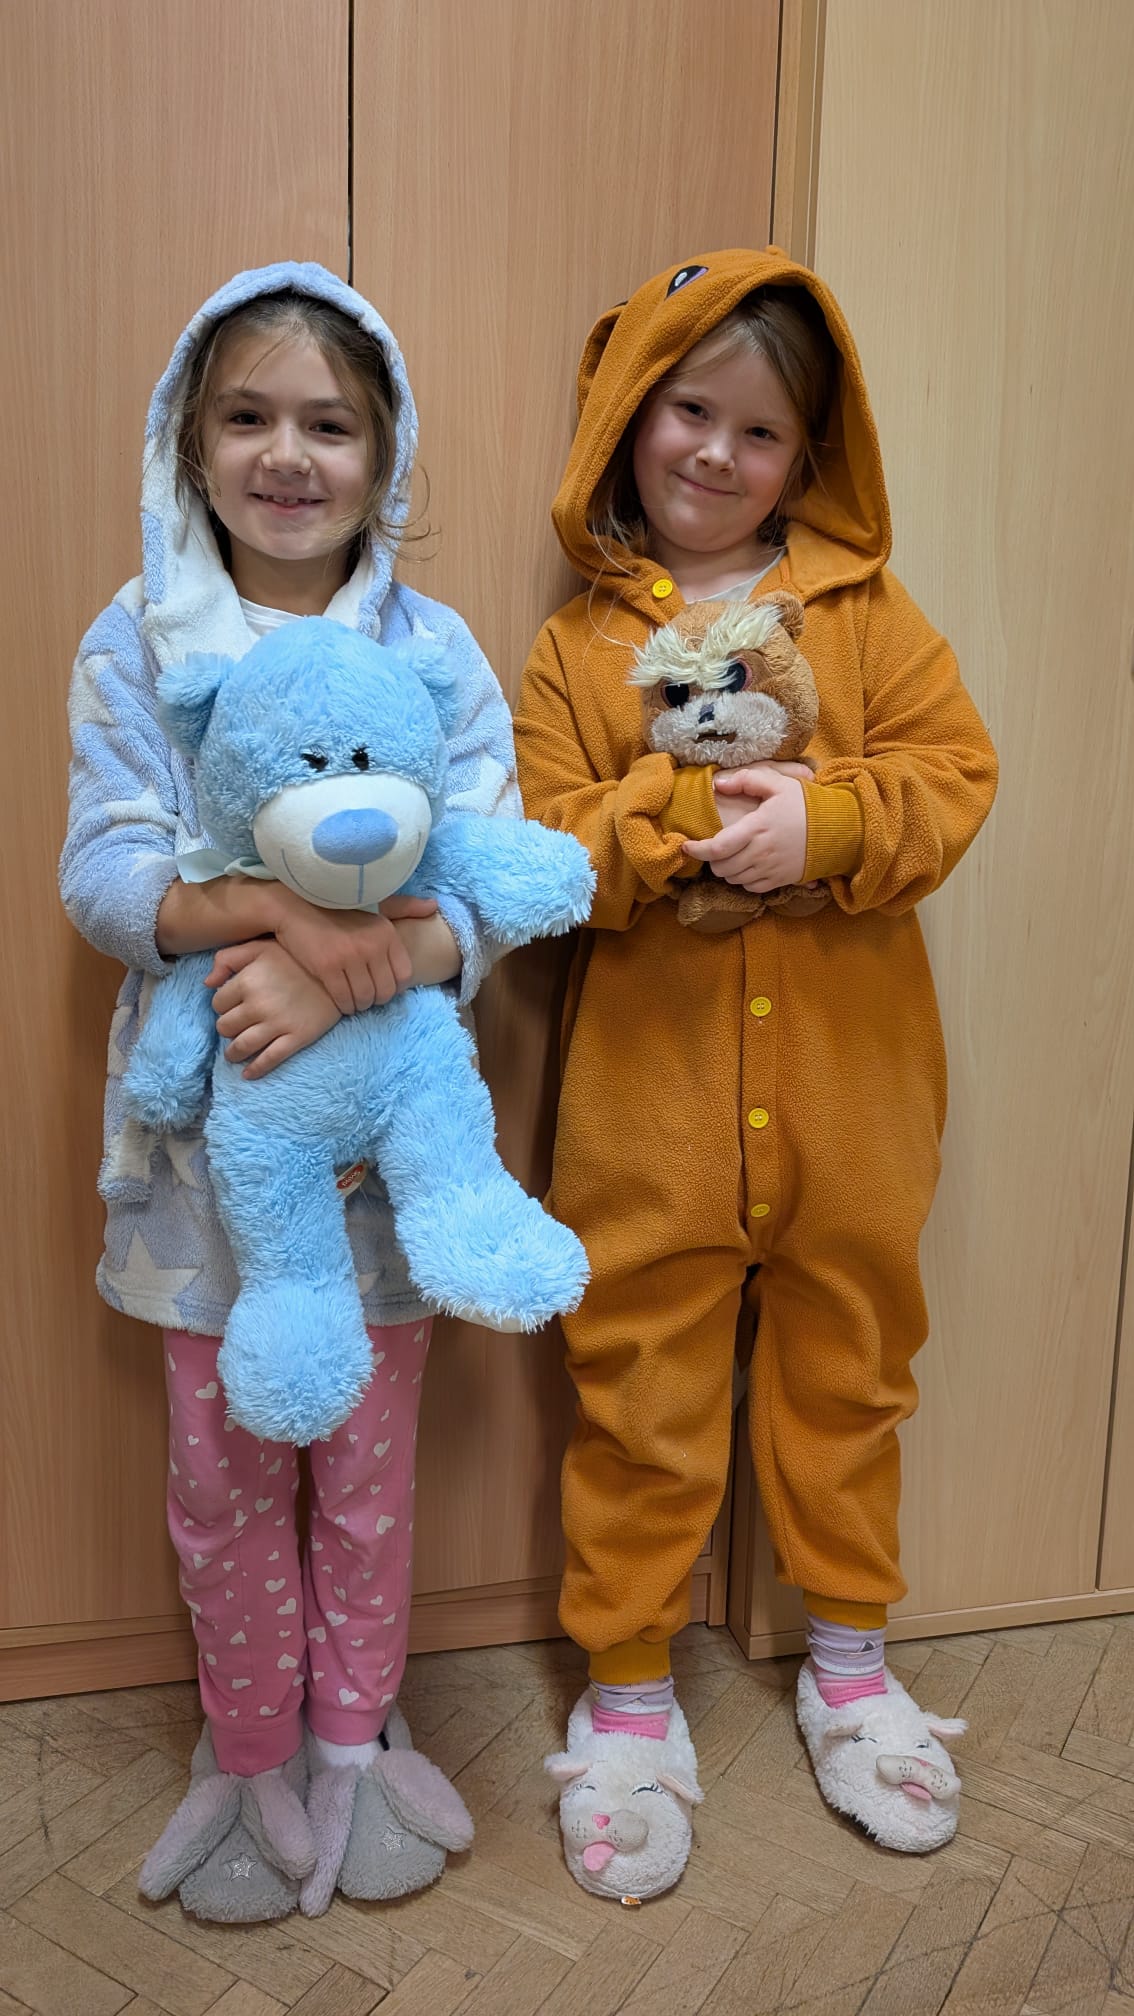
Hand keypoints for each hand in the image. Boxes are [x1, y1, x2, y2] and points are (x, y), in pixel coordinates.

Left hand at [205, 941, 341, 1078]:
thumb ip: (228, 958)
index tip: (231, 1006)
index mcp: (248, 981)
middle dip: (227, 1028)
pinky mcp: (297, 1037)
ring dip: (233, 1053)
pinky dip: (255, 1070)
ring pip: (242, 1046)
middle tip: (234, 1028)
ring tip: (234, 1053)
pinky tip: (248, 1074)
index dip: (222, 1006)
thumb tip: (208, 983)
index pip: (218, 1004)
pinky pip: (270, 1059)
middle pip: (226, 1027)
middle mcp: (258, 1005)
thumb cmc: (295, 957)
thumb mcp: (260, 947)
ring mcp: (278, 1024)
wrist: (338, 971)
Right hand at [273, 891, 437, 1014]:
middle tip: (368, 998)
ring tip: (354, 1001)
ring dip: (360, 1006)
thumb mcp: (375, 903)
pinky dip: (344, 1006)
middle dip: (377, 1000)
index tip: (383, 986)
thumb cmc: (336, 907)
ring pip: (364, 999)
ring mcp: (349, 957)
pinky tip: (341, 1001)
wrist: (294, 906)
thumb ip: (405, 907)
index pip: (404, 976)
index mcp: (387, 933)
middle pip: (385, 992)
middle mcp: (372, 945)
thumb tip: (433, 906)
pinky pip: (343, 999)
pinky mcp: (327, 967)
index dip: (395, 987)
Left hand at [684, 768, 807, 892]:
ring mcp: (771, 869)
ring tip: (731, 855)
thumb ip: (747, 780)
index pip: (717, 847)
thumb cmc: (806, 805)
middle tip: (715, 847)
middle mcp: (762, 852)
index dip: (697, 850)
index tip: (687, 847)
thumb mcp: (779, 784)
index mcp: (757, 828)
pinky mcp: (780, 880)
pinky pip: (750, 888)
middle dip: (712, 860)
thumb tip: (718, 783)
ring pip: (734, 879)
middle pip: (722, 868)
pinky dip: (743, 880)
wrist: (839, 830)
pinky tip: (748, 866)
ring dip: (726, 870)